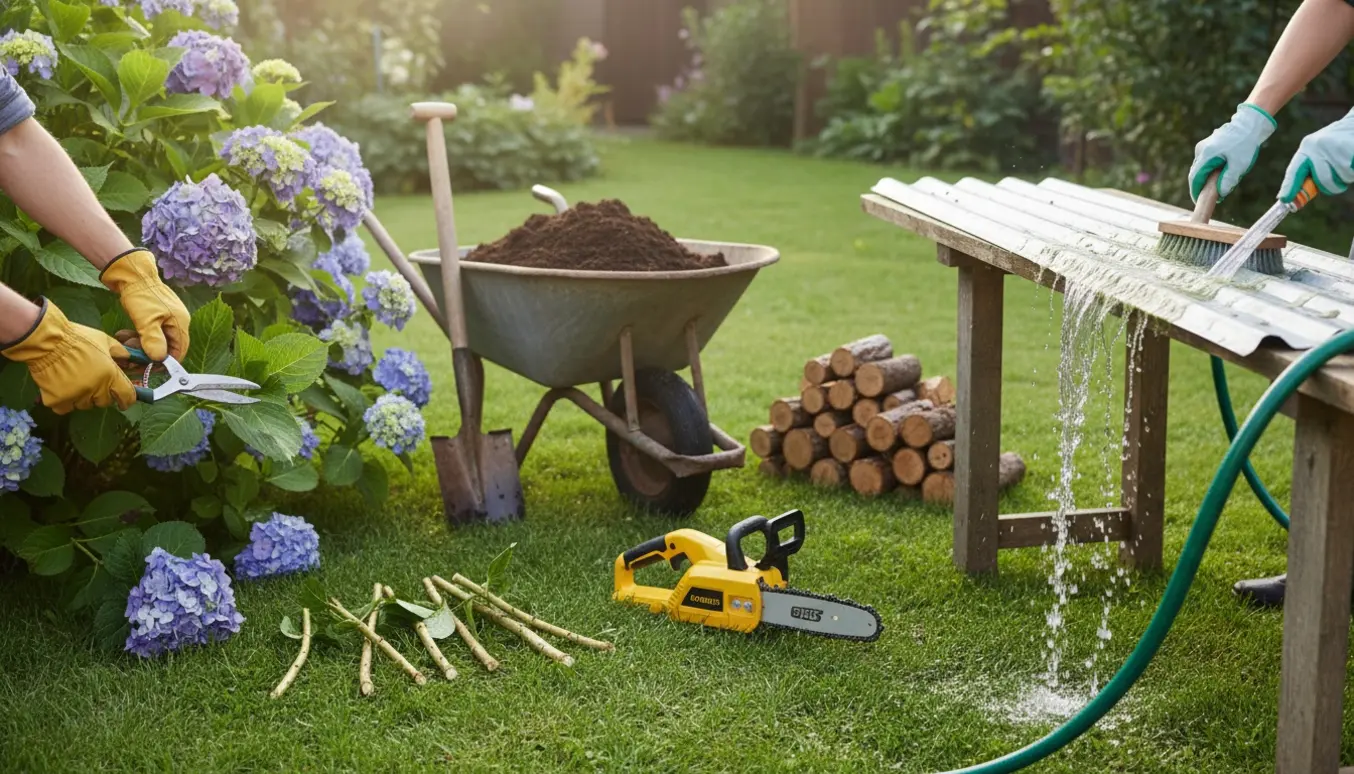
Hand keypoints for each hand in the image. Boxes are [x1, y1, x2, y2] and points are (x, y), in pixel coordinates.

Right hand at [0, 299, 135, 413]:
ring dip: (82, 397)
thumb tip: (130, 359)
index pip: (127, 396)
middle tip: (91, 382)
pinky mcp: (57, 400)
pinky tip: (61, 389)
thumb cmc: (77, 338)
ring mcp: (76, 396)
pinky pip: (65, 408)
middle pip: (104, 402)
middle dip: (100, 394)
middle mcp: (95, 388)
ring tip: (73, 382)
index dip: (127, 400)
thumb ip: (120, 352)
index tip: (124, 401)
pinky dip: (64, 402)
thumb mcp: (104, 340)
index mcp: (110, 375)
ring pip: (84, 405)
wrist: (46, 341)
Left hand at [99, 248, 188, 361]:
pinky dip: (138, 336)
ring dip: (139, 345)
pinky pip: (149, 332)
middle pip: (166, 346)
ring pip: (155, 340)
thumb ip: (154, 341)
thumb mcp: (146, 321)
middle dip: (147, 353)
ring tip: (123, 341)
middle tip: (130, 354)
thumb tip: (159, 359)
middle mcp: (176, 322)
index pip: (179, 351)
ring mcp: (166, 318)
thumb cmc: (141, 295)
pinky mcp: (155, 315)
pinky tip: (123, 334)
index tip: (148, 367)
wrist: (131, 274)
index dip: (165, 362)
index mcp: (180, 323)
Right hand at [1188, 103, 1277, 201]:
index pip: (1195, 179)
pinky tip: (1223, 171)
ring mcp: (1203, 146)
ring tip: (1221, 183)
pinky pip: (1206, 161)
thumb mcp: (1239, 165)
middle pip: (1196, 173)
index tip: (1199, 201)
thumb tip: (1220, 194)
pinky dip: (1211, 169)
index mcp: (1205, 155)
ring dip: (1208, 177)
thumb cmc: (1245, 143)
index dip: (1195, 192)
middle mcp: (1200, 150)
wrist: (1250, 123)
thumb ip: (1228, 181)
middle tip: (1214, 196)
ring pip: (1201, 167)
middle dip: (1203, 186)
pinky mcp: (1208, 145)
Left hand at [1278, 107, 1353, 201]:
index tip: (1284, 199)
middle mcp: (1319, 147)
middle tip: (1336, 182)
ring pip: (1340, 180)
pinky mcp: (1352, 152)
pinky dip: (1352, 173)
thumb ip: (1309, 168)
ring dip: (1345, 179)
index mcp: (1308, 146)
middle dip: (1330, 187)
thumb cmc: (1336, 142)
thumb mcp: (1318, 149)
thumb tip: (1295, 195)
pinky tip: (1353, 161)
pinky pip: (1351, 174)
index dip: (1289, 187)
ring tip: (1346, 164)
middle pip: (1323, 181)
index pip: (1294, 170)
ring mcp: (1337, 149)